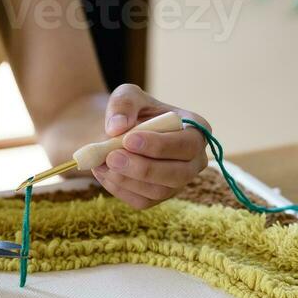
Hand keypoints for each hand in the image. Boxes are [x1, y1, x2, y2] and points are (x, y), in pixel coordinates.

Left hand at [92, 83, 208, 208]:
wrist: (118, 132)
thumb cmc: (130, 111)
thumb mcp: (127, 96)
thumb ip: (123, 105)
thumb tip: (117, 127)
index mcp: (196, 130)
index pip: (188, 144)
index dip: (160, 145)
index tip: (129, 139)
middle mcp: (194, 160)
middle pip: (178, 174)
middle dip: (144, 168)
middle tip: (111, 157)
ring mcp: (177, 182)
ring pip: (159, 190)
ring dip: (127, 179)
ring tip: (101, 162)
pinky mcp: (158, 196)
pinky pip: (142, 201)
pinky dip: (119, 188)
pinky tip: (103, 171)